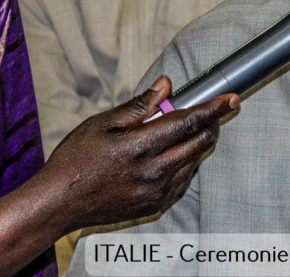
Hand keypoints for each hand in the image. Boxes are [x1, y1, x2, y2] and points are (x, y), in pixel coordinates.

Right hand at [39, 75, 238, 230]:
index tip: (231, 99)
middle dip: (211, 124)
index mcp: (140, 147)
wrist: (59, 203)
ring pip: (195, 160)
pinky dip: (186, 162)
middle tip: (209, 112)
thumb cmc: (76, 159)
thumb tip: (166, 85)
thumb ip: (139, 105)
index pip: (188, 122)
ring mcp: (156, 191)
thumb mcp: (102, 124)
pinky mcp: (155, 204)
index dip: (213, 109)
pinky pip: (184, 179)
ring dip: (198, 143)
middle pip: (200, 142)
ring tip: (184, 131)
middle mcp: (154, 171)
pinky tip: (172, 153)